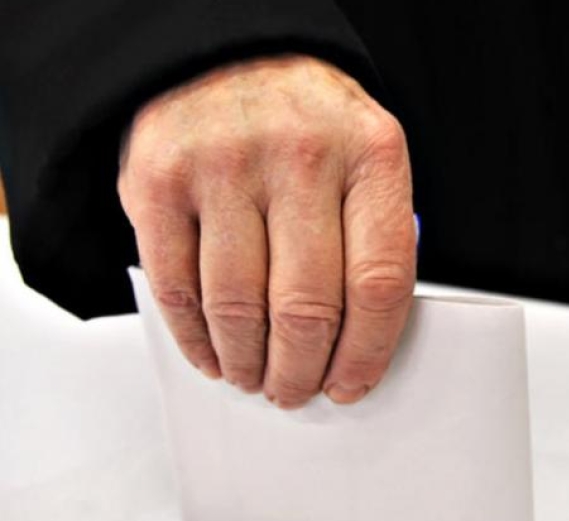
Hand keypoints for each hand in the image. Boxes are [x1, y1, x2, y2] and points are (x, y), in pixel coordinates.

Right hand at [118, 55, 415, 408]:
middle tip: (296, 389)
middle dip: (302, 369)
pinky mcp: (159, 180)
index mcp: (371, 155)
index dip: (366, 351)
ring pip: (238, 307)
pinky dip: (196, 338)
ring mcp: (224, 166)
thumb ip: (371, 233)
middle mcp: (299, 157)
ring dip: (249, 362)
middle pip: (307, 306)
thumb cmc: (307, 120)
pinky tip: (214, 354)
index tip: (352, 383)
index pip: (380, 283)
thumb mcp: (366, 157)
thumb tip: (364, 339)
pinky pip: (177, 287)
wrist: (225, 53)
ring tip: (256, 377)